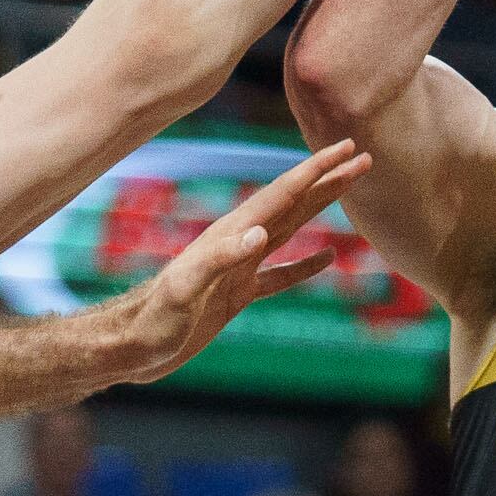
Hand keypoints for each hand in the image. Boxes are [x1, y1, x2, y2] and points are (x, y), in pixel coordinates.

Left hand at [104, 140, 373, 382]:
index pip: (282, 195)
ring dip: (321, 208)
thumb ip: (219, 259)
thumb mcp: (184, 291)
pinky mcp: (236, 295)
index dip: (316, 171)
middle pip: (292, 203)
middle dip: (328, 179)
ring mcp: (237, 268)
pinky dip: (306, 264)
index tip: (347, 148)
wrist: (132, 347)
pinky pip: (280, 274)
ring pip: (290, 229)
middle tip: (364, 158)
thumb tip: (259, 233)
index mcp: (229, 235)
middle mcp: (236, 243)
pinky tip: (327, 256)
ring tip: (349, 188)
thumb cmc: (153, 320)